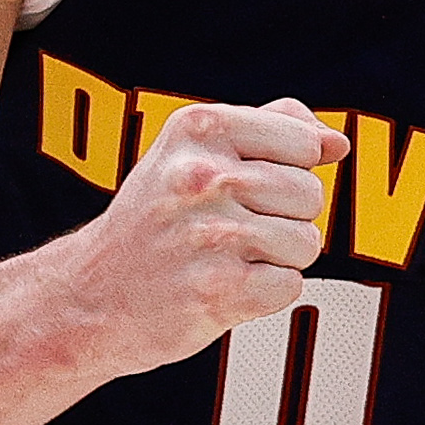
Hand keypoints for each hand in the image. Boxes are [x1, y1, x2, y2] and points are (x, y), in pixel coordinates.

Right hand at [62, 97, 345, 369]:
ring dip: (276, 260)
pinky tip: (223, 289)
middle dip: (284, 219)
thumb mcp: (194, 151)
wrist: (89, 296)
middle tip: (228, 231)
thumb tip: (336, 143)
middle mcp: (202, 176)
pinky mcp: (218, 292)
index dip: (289, 171)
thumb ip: (270, 129)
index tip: (243, 188)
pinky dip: (265, 295)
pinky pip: (291, 286)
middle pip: (310, 195)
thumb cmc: (154, 220)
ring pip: (307, 243)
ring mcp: (210, 235)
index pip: (305, 143)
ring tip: (224, 260)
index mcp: (199, 129)